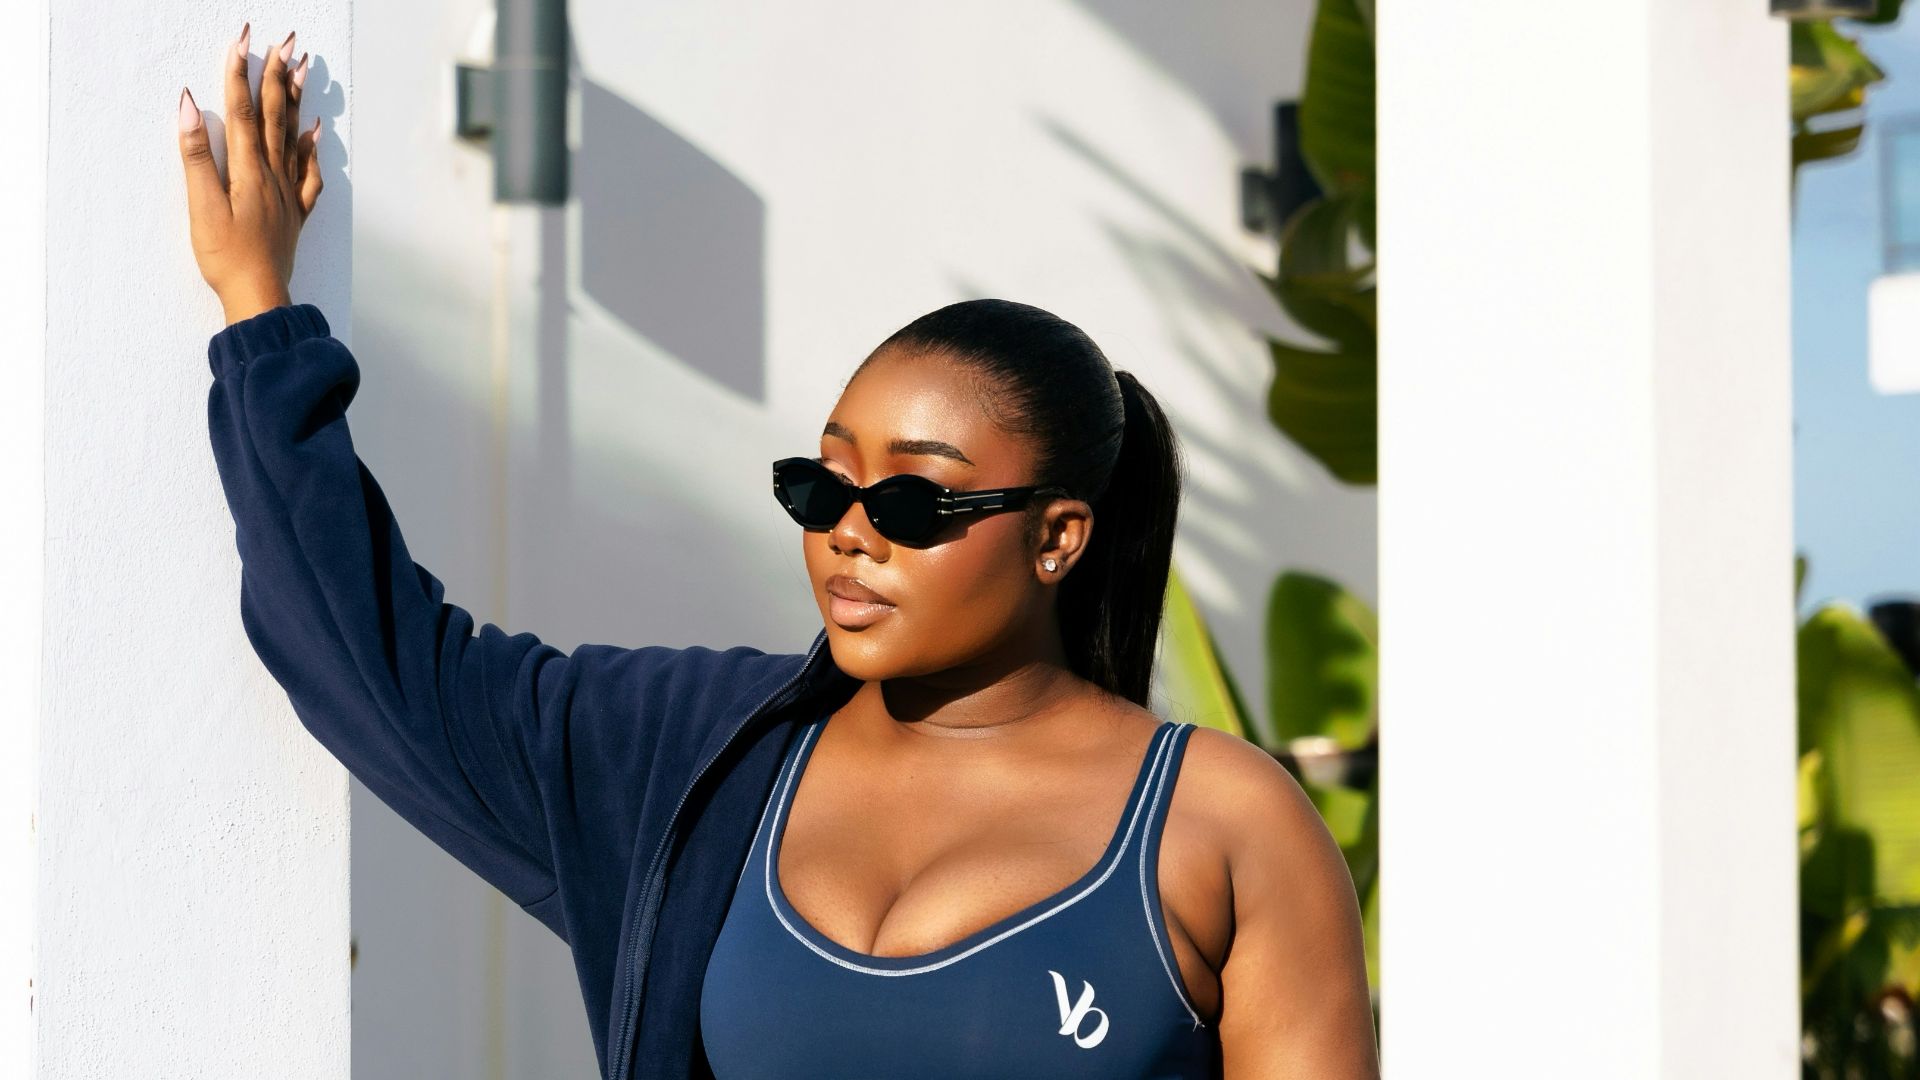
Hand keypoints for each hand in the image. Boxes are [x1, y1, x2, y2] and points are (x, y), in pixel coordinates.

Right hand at [177, 22, 322, 325]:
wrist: (259, 297)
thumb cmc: (226, 256)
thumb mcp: (203, 205)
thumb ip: (196, 155)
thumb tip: (188, 106)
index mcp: (249, 170)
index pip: (243, 110)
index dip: (241, 73)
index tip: (244, 40)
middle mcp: (274, 175)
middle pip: (274, 117)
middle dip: (277, 77)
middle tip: (286, 43)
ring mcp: (287, 194)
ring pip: (294, 138)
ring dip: (296, 102)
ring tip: (304, 71)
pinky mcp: (293, 214)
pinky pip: (309, 174)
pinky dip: (312, 150)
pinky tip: (316, 135)